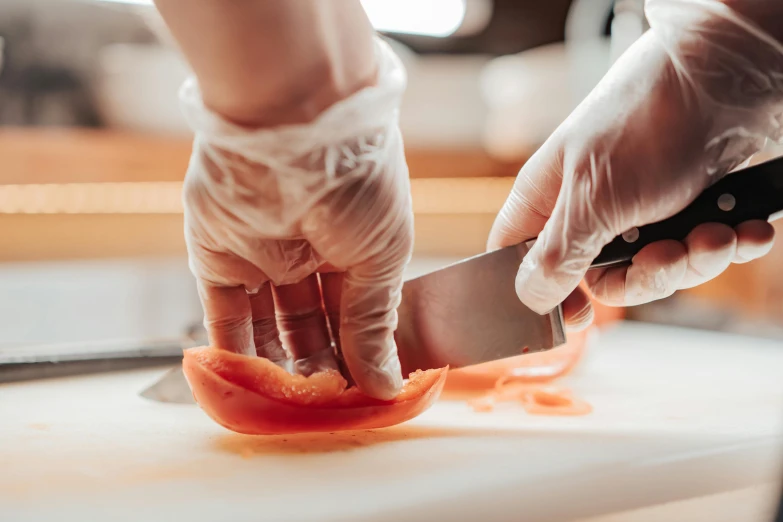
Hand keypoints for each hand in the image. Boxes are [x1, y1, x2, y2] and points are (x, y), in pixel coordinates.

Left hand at [181, 38, 411, 399]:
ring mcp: (262, 254)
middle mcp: (310, 250)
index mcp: (357, 244)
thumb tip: (387, 383)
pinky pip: (226, 316)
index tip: (365, 395)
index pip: (358, 311)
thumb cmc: (356, 179)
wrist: (291, 122)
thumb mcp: (382, 255)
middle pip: (315, 323)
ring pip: (270, 326)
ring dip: (282, 366)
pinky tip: (250, 387)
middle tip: (329, 407)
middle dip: (323, 365)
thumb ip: (374, 322)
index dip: (361, 353)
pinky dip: (234, 354)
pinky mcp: (218, 257)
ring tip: (296, 406)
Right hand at [489, 0, 782, 325]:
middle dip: (647, 276)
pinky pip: (699, 249)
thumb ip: (557, 255)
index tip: (578, 314)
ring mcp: (640, 208)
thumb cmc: (644, 125)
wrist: (724, 77)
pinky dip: (728, 245)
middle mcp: (589, 208)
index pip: (520, 260)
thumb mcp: (592, 199)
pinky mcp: (686, 206)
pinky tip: (743, 228)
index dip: (543, 294)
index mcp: (548, 201)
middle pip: (601, 277)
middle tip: (666, 256)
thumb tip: (528, 298)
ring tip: (716, 234)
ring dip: (695, 260)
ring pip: (657, 268)